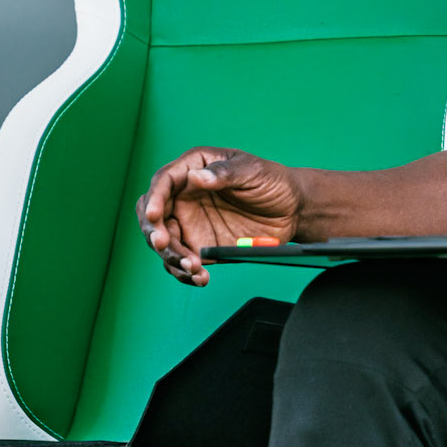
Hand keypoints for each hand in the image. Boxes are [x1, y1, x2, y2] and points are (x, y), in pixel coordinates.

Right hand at [136, 148, 302, 286]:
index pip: (163, 182)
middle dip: (153, 231)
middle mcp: (184, 196)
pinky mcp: (200, 246)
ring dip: (171, 257)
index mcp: (193, 169)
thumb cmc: (272, 181)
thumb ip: (224, 173)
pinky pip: (183, 262)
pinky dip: (186, 272)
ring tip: (193, 267)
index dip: (154, 198)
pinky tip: (200, 277)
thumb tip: (195, 177)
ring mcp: (190, 223)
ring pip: (164, 243)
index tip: (153, 215)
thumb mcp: (252, 170)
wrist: (293, 210)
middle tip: (163, 244)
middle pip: (154, 215)